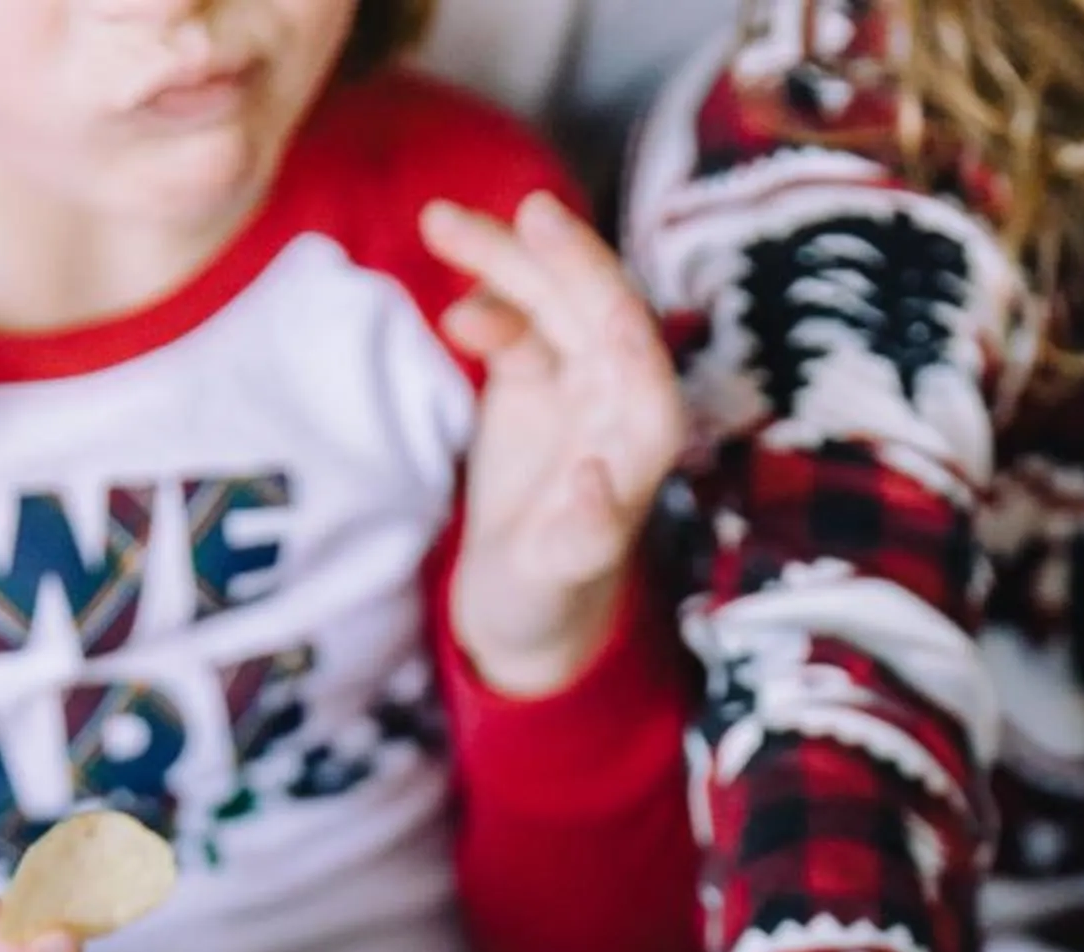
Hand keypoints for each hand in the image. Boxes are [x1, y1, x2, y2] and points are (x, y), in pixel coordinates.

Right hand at [422, 189, 684, 698]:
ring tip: (439, 224)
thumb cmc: (550, 600)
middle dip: (557, 257)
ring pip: (550, 301)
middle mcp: (621, 398)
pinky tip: (452, 318)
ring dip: (502, 260)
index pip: (637, 351)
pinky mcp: (536, 379)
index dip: (607, 296)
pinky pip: (517, 323)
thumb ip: (584, 536)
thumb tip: (596, 479)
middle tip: (518, 212)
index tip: (564, 252)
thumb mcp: (559, 579)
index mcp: (644, 440)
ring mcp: (577, 382)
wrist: (520, 606)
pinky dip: (486, 305)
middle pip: (594, 308)